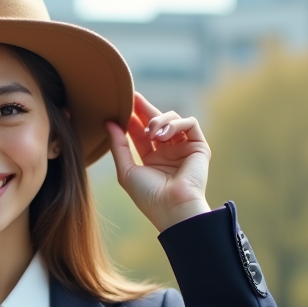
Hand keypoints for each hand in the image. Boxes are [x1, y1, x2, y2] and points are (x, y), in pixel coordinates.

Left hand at [106, 92, 211, 231]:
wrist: (173, 209)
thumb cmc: (149, 196)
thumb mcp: (126, 170)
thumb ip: (118, 146)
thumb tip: (108, 123)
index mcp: (152, 160)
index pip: (141, 133)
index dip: (132, 118)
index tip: (121, 105)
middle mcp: (169, 152)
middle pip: (157, 122)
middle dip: (145, 109)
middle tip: (133, 97)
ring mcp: (184, 149)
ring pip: (173, 119)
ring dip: (159, 120)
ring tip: (151, 133)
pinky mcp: (199, 147)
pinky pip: (190, 123)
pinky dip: (176, 124)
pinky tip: (163, 135)